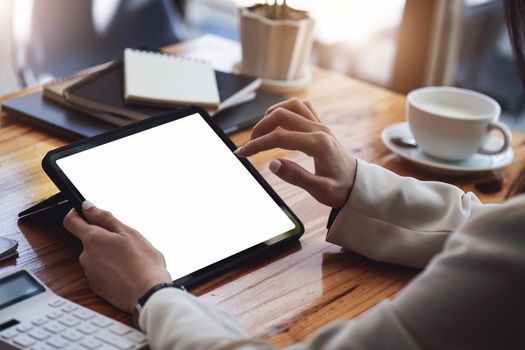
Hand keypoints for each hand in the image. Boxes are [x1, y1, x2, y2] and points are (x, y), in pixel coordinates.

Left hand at [63, 201, 171, 312]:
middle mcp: (86, 256)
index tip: (85, 212)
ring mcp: (90, 274)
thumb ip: (105, 219)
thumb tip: (87, 207)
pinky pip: (101, 272)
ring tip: (130, 260)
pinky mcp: (97, 288)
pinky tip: (127, 273)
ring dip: (109, 256)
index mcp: (93, 239)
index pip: (71, 221)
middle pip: (89, 241)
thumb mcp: (129, 233)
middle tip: (126, 243)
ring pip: (97, 257)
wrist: (148, 295)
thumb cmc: (143, 263)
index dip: (76, 213)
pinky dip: (111, 270)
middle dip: (104, 239)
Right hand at [235, 98, 356, 207]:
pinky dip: (287, 111)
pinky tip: (279, 124)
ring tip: (261, 132)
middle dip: (260, 127)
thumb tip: (272, 164)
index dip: (258, 145)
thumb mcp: (320, 190)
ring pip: (292, 106)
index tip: (241, 153)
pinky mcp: (321, 127)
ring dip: (272, 114)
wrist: (359, 185)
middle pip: (282, 115)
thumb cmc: (341, 189)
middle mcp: (319, 130)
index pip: (280, 138)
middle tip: (250, 146)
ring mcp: (321, 126)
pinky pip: (302, 108)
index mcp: (318, 144)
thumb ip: (296, 176)